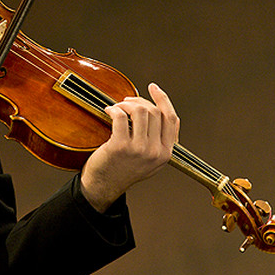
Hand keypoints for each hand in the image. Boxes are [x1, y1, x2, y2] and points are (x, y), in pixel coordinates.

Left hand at [80, 83, 178, 211]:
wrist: (103, 187)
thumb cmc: (124, 169)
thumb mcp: (151, 159)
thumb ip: (161, 140)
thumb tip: (166, 113)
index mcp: (166, 153)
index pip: (171, 118)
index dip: (163, 99)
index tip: (153, 88)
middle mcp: (155, 152)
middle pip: (154, 112)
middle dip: (139, 101)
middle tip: (126, 101)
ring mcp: (138, 150)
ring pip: (140, 111)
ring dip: (126, 104)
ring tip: (117, 107)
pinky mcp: (120, 147)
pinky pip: (121, 116)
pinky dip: (114, 109)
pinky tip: (109, 111)